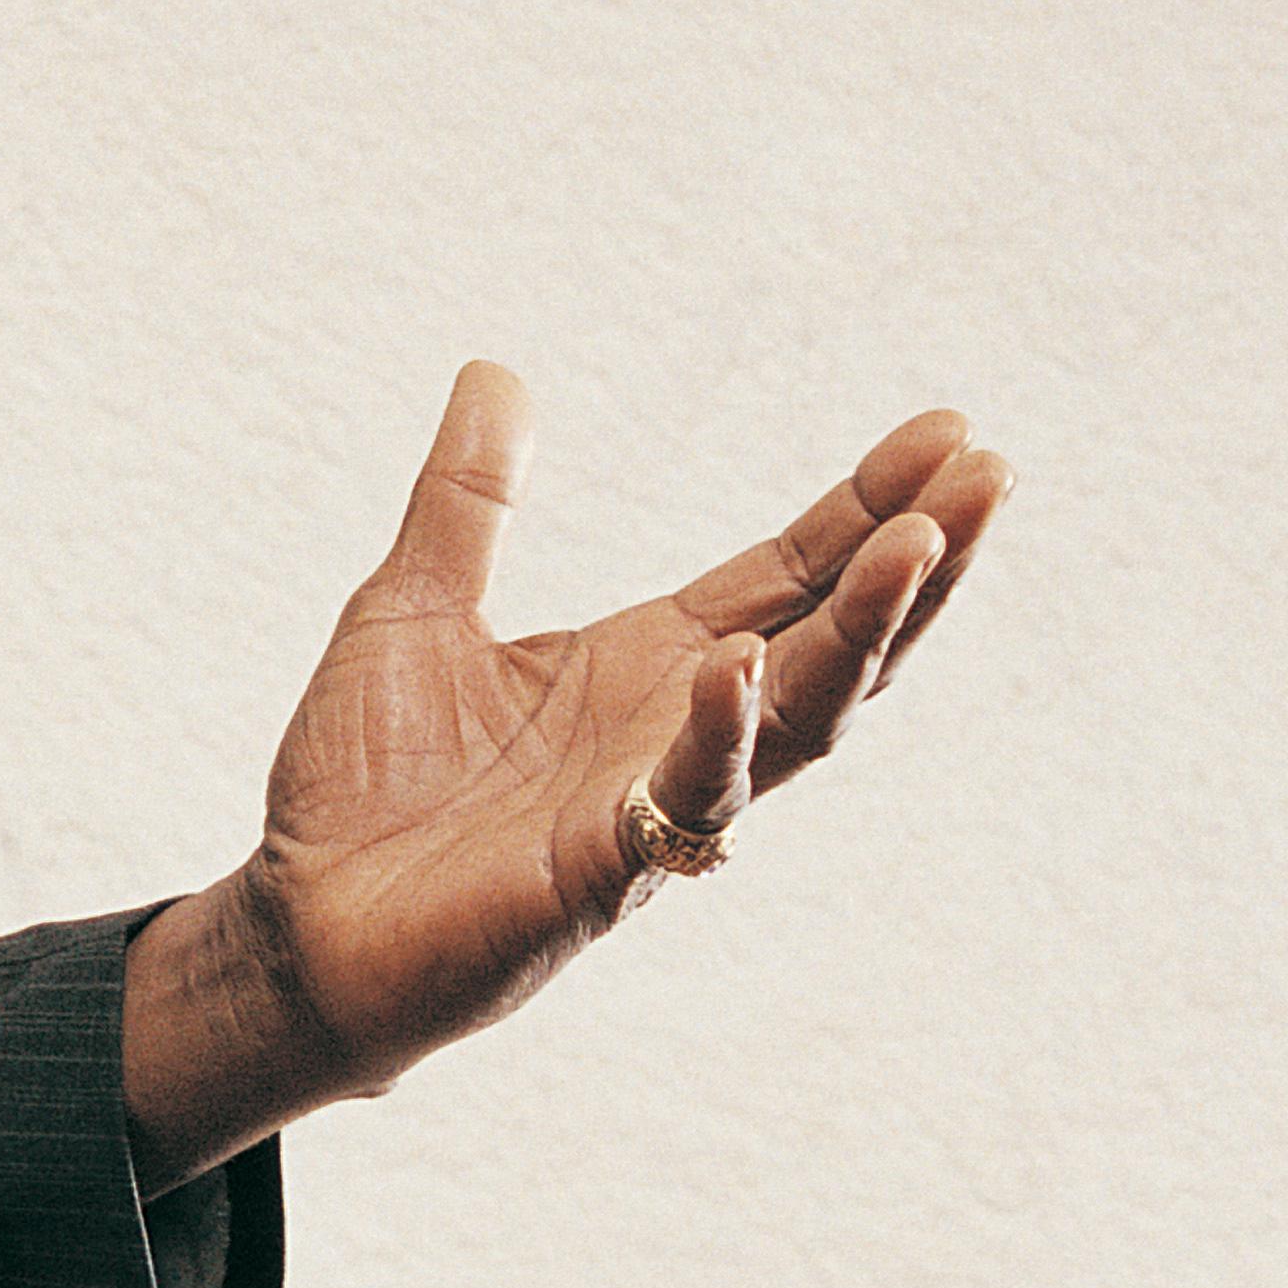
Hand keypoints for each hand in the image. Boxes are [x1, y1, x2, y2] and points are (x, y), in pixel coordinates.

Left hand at [123, 362, 1005, 1190]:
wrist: (294, 919)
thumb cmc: (362, 779)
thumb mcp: (411, 601)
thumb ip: (467, 496)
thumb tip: (494, 368)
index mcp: (649, 663)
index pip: (791, 573)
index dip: (869, 506)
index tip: (953, 431)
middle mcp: (678, 729)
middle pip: (836, 636)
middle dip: (917, 559)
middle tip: (994, 472)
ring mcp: (654, 804)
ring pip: (800, 717)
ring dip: (865, 632)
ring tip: (922, 543)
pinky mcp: (601, 874)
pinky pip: (684, 800)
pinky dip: (719, 730)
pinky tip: (742, 661)